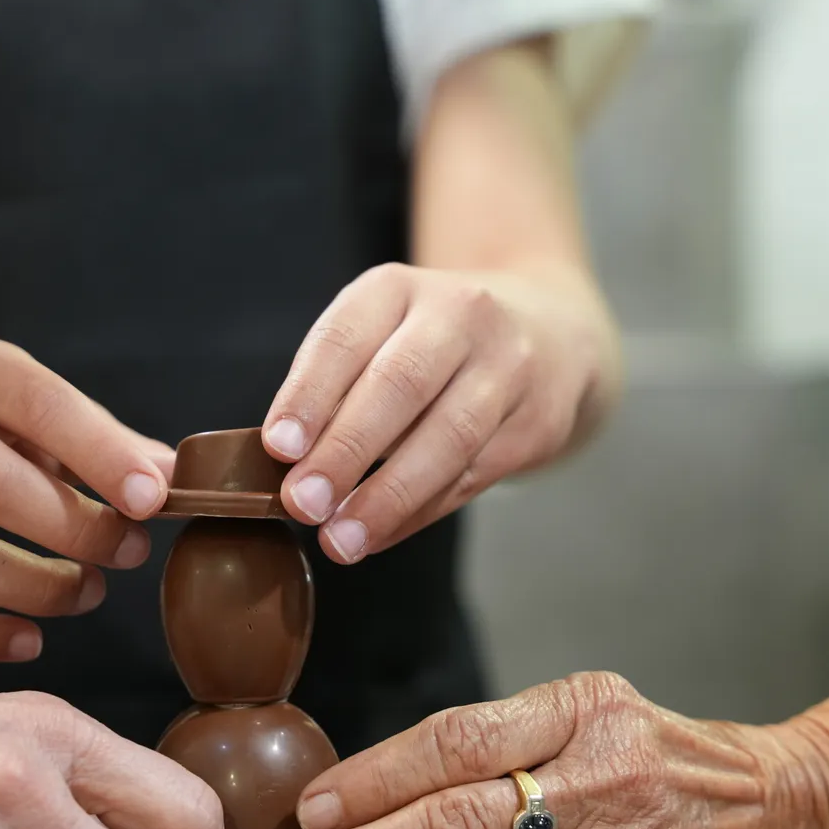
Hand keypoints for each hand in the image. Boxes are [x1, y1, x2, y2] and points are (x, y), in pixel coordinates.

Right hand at [0, 337, 176, 661]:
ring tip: (89, 592)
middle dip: (76, 532)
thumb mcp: (31, 399)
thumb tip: (175, 481)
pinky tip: (29, 640)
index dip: (102, 458)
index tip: (154, 500)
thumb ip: (102, 439)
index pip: (42, 411)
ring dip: (37, 590)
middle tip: (129, 552)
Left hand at [260, 263, 618, 564]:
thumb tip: (286, 463)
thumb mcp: (379, 333)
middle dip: (346, 450)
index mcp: (399, 288)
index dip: (310, 393)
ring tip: (339, 540)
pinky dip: (419, 511)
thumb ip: (333, 386)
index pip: (347, 336)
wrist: (550, 332)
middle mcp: (461, 314)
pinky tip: (378, 535)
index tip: (278, 447)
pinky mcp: (537, 420)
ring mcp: (509, 366)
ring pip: (447, 436)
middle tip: (302, 502)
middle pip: (401, 384)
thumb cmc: (433, 343)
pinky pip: (473, 475)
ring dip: (387, 497)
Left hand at [260, 672, 828, 828]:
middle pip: (456, 823)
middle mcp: (598, 778)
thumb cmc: (679, 757)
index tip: (311, 808)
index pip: (457, 741)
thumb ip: (505, 738)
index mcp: (584, 708)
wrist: (807, 812)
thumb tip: (377, 783)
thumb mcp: (601, 711)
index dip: (376, 778)